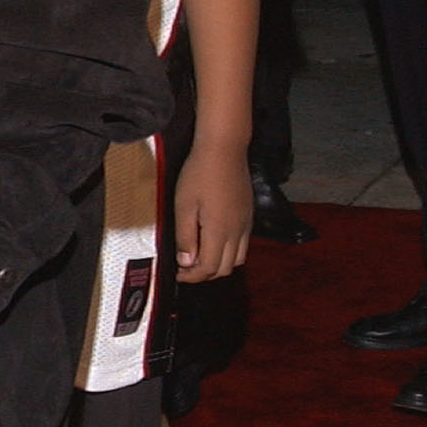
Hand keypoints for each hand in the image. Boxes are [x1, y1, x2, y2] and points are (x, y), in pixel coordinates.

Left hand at [174, 143, 252, 280]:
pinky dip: (230, 253)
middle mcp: (237, 232)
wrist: (224, 149)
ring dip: (219, 265)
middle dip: (205, 274)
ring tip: (200, 258)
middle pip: (225, 269)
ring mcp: (246, 224)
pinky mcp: (249, 216)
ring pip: (238, 260)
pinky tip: (214, 242)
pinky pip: (243, 245)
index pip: (208, 268)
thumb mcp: (184, 206)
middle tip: (186, 268)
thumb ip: (185, 237)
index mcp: (219, 231)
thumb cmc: (199, 174)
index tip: (177, 273)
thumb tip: (187, 263)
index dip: (192, 276)